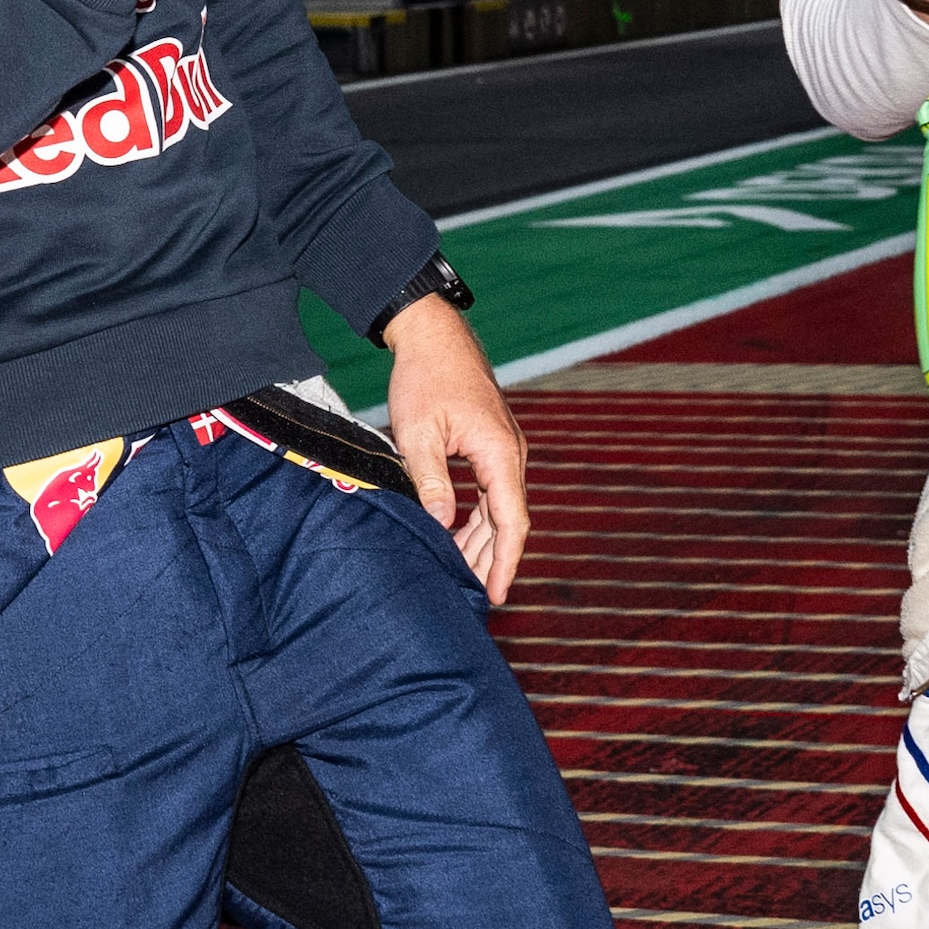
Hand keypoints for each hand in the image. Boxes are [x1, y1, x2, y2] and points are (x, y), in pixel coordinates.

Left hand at [382, 295, 524, 600]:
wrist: (433, 334)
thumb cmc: (425, 377)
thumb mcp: (418, 433)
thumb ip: (431, 481)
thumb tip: (440, 525)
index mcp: (500, 453)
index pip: (511, 522)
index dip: (504, 562)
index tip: (496, 595)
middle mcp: (511, 453)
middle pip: (507, 521)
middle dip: (490, 559)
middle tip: (469, 594)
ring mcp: (504, 448)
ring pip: (499, 508)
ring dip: (481, 540)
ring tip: (459, 571)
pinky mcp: (492, 444)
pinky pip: (490, 491)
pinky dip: (476, 517)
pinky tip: (457, 535)